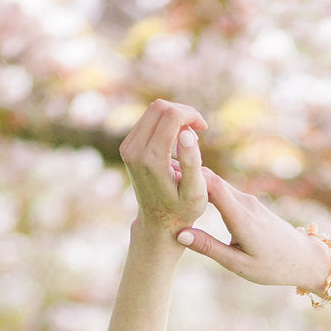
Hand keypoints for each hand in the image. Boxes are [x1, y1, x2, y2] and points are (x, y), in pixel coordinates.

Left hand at [120, 99, 208, 231]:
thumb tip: (186, 132)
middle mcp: (134, 150)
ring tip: (189, 138)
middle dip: (183, 112)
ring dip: (174, 117)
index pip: (171, 114)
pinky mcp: (127, 146)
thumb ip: (192, 162)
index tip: (203, 128)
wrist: (158, 223)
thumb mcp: (195, 193)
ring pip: (153, 111)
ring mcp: (127, 148)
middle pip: (160, 107)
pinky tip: (176, 141)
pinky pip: (147, 120)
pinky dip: (165, 123)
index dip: (191, 115)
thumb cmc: (183, 210)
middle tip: (198, 130)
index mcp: (152, 159)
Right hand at [176, 172, 330, 291]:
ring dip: (193, 182)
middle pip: (211, 180)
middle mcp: (245, 203)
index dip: (188, 177)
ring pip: (216, 184)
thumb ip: (209, 248)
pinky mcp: (249, 203)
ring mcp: (248, 200)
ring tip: (167, 183)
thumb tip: (179, 234)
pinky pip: (223, 190)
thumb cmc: (273, 267)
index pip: (211, 187)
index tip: (163, 175)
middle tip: (156, 176)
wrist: (303, 258)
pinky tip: (189, 193)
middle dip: (186, 176)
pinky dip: (205, 189)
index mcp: (242, 218)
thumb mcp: (239, 265)